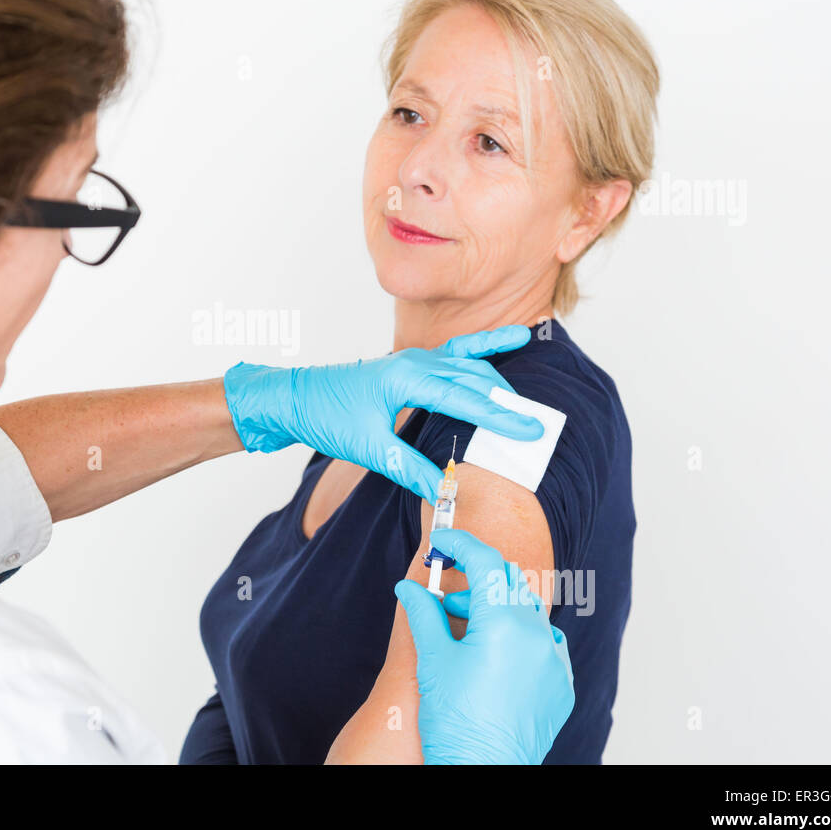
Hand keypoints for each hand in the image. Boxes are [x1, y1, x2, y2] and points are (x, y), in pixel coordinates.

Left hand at [222, 326, 544, 502]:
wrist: (294, 397)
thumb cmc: (326, 416)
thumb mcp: (369, 448)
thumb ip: (411, 468)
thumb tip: (445, 491)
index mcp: (406, 378)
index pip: (465, 397)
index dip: (501, 416)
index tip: (530, 430)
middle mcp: (415, 362)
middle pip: (475, 379)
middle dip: (506, 403)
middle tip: (536, 427)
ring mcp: (414, 359)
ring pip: (470, 366)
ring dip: (499, 384)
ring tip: (526, 404)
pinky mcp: (412, 364)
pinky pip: (458, 353)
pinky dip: (487, 348)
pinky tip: (514, 339)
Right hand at [394, 529, 574, 764]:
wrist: (481, 772)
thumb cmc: (455, 720)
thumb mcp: (432, 660)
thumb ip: (423, 612)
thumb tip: (408, 586)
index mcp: (505, 624)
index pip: (485, 562)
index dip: (460, 543)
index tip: (442, 541)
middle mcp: (538, 636)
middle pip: (509, 582)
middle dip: (477, 580)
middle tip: (447, 596)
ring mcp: (554, 661)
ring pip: (528, 612)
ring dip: (497, 609)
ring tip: (466, 631)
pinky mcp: (561, 683)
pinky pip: (543, 644)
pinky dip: (518, 637)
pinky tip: (493, 657)